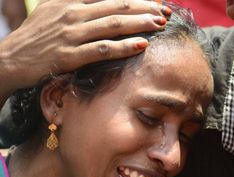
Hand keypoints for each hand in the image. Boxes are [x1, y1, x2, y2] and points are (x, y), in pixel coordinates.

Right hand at [0, 0, 169, 98]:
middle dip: (144, 8)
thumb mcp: (52, 9)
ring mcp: (71, 35)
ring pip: (112, 25)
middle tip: (164, 12)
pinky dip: (123, 46)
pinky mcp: (69, 56)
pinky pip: (102, 49)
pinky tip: (141, 45)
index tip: (156, 1)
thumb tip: (104, 0)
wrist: (11, 59)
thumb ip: (77, 1)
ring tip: (160, 24)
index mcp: (69, 1)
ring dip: (139, 24)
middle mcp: (72, 14)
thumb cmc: (36, 35)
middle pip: (116, 7)